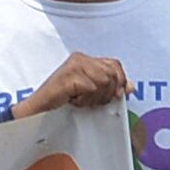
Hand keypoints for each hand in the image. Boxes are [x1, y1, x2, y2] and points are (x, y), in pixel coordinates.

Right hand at [14, 53, 131, 116]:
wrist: (39, 110)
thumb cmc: (61, 101)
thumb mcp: (91, 92)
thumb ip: (109, 86)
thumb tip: (129, 87)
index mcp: (85, 60)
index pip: (115, 65)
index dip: (120, 81)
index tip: (116, 94)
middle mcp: (80, 59)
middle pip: (111, 75)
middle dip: (105, 93)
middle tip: (89, 99)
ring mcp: (73, 66)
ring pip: (103, 82)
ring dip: (93, 97)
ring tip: (80, 99)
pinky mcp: (69, 75)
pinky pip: (91, 88)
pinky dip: (84, 99)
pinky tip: (73, 100)